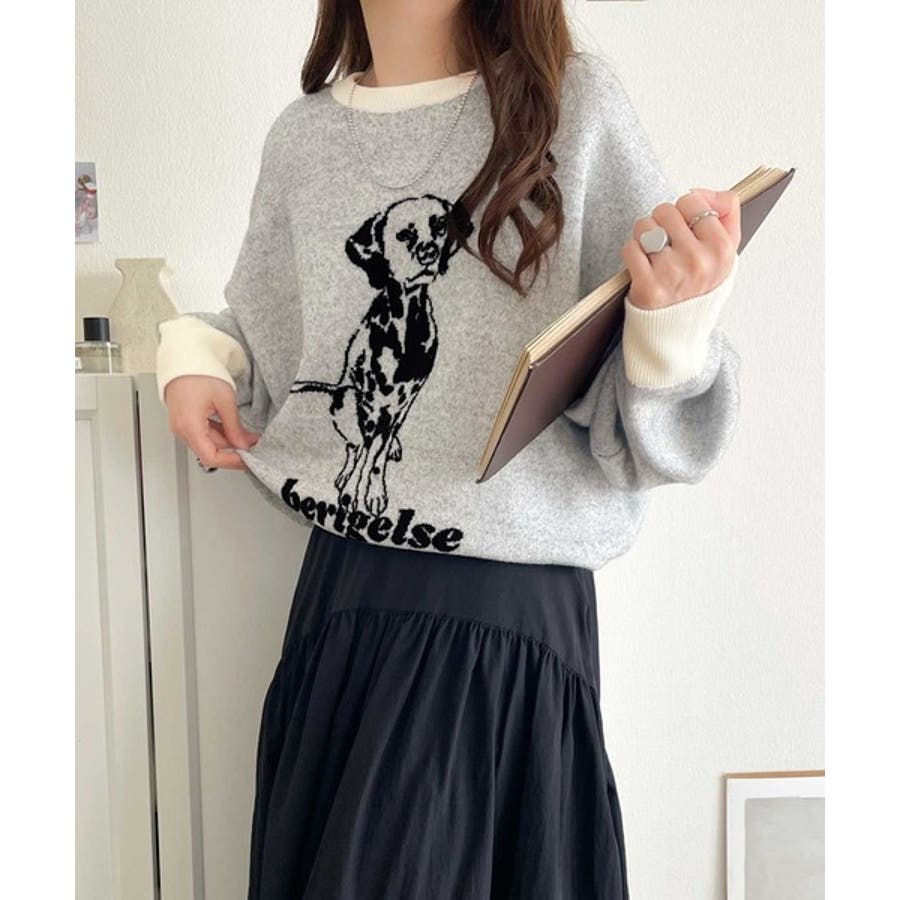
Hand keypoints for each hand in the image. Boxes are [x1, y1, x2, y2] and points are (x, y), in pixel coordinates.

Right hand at [164, 375, 260, 470]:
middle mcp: (182, 429)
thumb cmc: (199, 372)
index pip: (211, 458)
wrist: (184, 357)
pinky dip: (219, 433)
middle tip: (254, 444)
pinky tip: (233, 429)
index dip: (232, 462)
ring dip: (228, 441)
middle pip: (210, 451)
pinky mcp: (184, 420)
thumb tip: (242, 445)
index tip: (248, 460)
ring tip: (248, 435)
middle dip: (234, 450)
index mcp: (189, 426)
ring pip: (208, 442)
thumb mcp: (225, 401)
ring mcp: (181, 425)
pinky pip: (202, 433)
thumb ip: (234, 427)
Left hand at [621, 188, 740, 310]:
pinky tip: (642, 265)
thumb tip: (699, 192)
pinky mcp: (648, 287)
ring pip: (645, 227)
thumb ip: (726, 213)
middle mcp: (699, 261)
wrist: (679, 329)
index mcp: (722, 249)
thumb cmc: (699, 285)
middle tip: (666, 240)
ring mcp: (673, 274)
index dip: (683, 209)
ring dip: (644, 236)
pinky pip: (630, 248)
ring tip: (654, 253)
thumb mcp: (725, 251)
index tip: (684, 224)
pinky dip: (632, 253)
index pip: (693, 200)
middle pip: (666, 210)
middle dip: (661, 221)